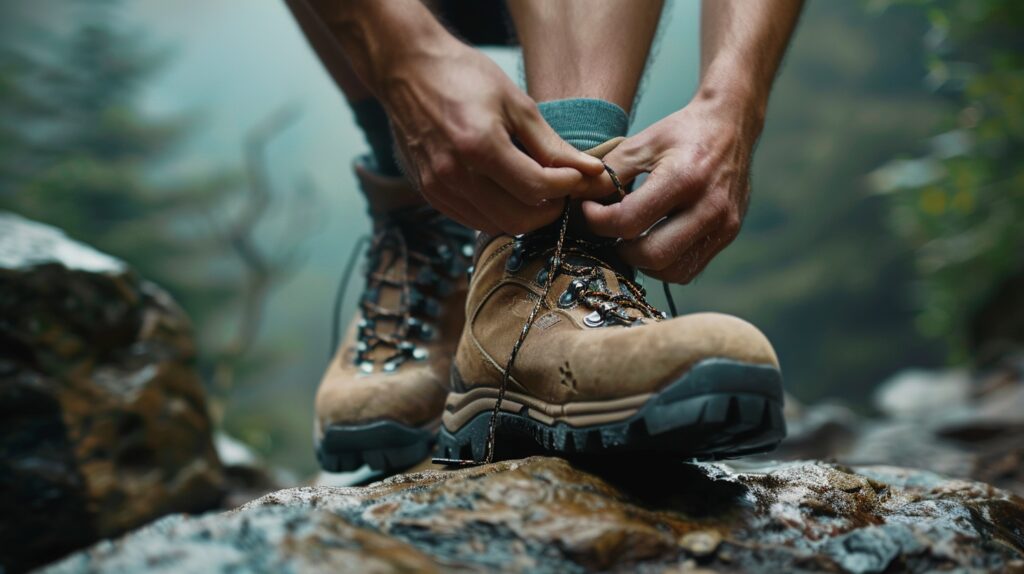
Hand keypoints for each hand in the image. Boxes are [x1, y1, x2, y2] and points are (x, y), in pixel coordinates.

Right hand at [379, 35, 604, 234]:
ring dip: (523, 215)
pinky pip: (472, 220)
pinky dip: (497, 214)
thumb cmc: (463, 77)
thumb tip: (589, 170)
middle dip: (548, 210)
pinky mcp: (429, 193)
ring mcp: (438, 187)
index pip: (536, 187)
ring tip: (536, 190)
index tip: (577, 175)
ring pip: (495, 226)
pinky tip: (507, 192)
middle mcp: (454, 174)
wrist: (407, 70)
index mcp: (479, 146)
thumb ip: (551, 144)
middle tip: (560, 190)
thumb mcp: (516, 103)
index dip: (566, 186)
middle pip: (517, 219)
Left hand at [582, 94, 762, 282]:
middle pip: (652, 255)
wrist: (730, 126)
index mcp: (685, 178)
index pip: (629, 221)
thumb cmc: (681, 132)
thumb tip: (575, 199)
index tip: (589, 209)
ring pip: (672, 271)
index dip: (598, 221)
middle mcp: (710, 206)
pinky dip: (665, 264)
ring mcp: (724, 225)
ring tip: (631, 238)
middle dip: (621, 248)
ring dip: (643, 262)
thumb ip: (607, 174)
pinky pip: (689, 268)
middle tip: (610, 230)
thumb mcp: (640, 143)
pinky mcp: (728, 235)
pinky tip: (653, 241)